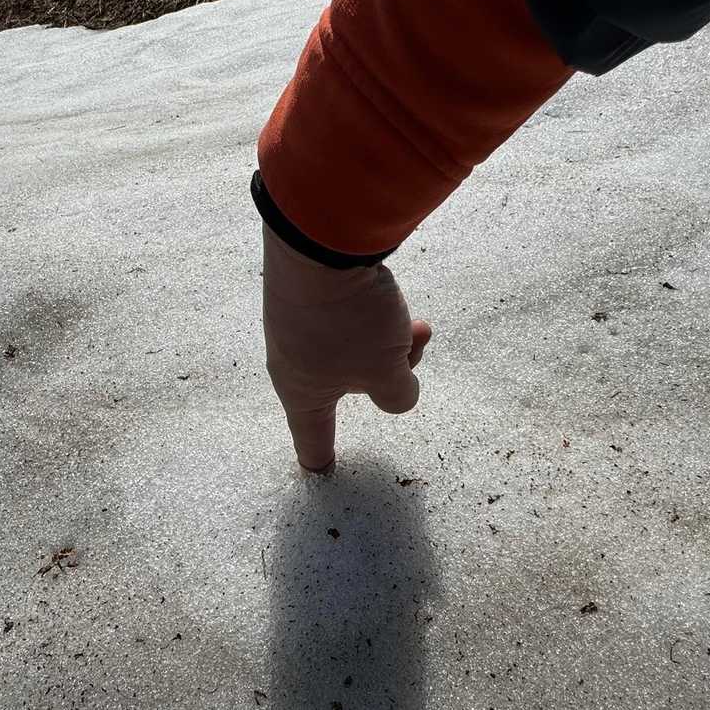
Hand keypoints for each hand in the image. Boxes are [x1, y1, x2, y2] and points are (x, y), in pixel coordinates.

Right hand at [261, 223, 432, 472]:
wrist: (319, 239)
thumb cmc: (348, 320)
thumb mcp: (386, 370)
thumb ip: (397, 395)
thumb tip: (397, 393)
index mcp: (302, 393)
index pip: (312, 437)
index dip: (321, 457)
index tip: (322, 470)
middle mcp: (293, 361)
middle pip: (348, 385)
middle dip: (389, 371)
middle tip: (414, 348)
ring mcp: (297, 323)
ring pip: (353, 347)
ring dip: (389, 337)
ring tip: (415, 321)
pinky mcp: (307, 291)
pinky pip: (345, 316)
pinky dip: (372, 313)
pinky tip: (388, 294)